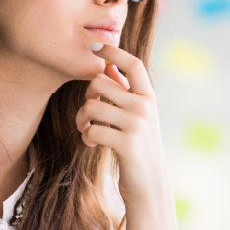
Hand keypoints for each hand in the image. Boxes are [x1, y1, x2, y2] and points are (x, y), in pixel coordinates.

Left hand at [76, 44, 170, 208]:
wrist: (149, 183)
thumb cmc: (138, 147)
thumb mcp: (137, 116)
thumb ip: (124, 92)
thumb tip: (107, 64)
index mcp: (148, 96)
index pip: (132, 63)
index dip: (112, 51)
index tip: (94, 46)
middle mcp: (145, 107)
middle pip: (100, 82)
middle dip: (86, 95)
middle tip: (87, 112)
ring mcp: (136, 125)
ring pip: (91, 105)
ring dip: (80, 119)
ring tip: (85, 128)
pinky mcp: (126, 144)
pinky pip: (92, 130)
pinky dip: (85, 137)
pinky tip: (91, 143)